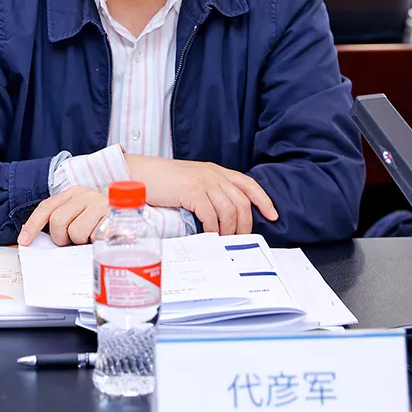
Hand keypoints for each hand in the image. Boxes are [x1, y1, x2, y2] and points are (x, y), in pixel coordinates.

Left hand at [18, 187, 109, 246]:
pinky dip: (94, 241)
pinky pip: (93, 236)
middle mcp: (84, 194)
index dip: (32, 225)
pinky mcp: (111, 216)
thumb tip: (38, 239)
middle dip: (60, 238)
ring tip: (89, 237)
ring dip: (79, 241)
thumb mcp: (79, 214)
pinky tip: (100, 236)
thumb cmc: (100, 218)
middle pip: (57, 221)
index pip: (46, 207)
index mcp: (72, 193)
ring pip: (75, 231)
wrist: (132, 211)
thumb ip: (62, 221)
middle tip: (71, 241)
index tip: (24, 241)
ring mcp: (98, 203)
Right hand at [125, 155, 277, 235]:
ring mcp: (203, 181)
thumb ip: (208, 192)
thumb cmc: (161, 181)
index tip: (273, 215)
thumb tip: (222, 217)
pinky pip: (211, 214)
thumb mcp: (190, 182)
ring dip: (229, 229)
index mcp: (215, 171)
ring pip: (229, 210)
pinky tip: (209, 235)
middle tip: (240, 239)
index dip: (263, 199)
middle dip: (245, 224)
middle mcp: (213, 174)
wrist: (139, 173)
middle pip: (242, 201)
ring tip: (223, 240)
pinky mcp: (191, 191)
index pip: (248, 184)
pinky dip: (213, 228)